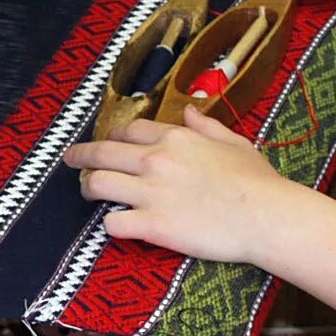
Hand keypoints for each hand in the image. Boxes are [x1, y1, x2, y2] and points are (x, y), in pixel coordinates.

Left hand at [63, 108, 294, 266]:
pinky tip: (115, 225)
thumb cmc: (257, 181)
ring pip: (97, 184)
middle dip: (80, 155)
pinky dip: (110, 225)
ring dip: (88, 188)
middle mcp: (155, 161)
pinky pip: (113, 224)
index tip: (108, 142)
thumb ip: (206, 126)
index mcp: (175, 138)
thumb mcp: (234, 142)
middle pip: (102, 153)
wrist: (266, 216)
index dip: (113, 137)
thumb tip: (189, 109)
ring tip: (88, 193)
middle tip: (70, 159)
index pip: (128, 131)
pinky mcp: (151, 226)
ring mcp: (150, 193)